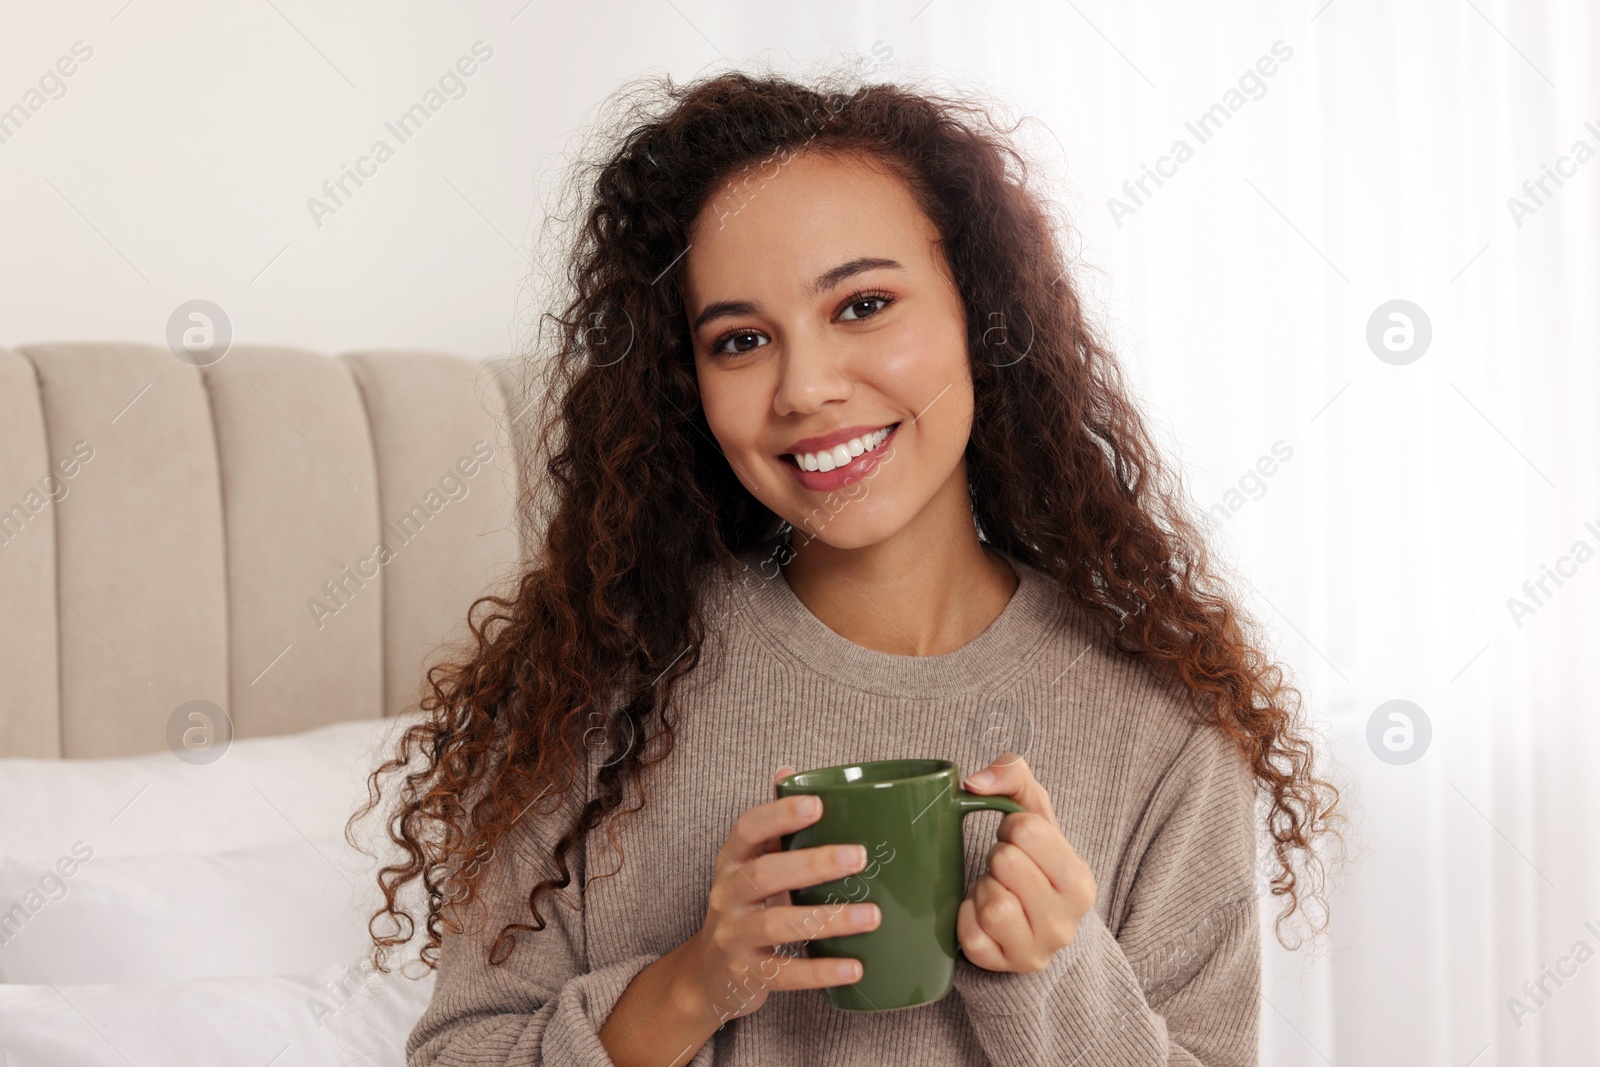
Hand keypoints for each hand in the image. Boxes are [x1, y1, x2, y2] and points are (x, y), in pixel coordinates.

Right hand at [673, 765, 881, 1026]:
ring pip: (777, 925)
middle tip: (859, 857)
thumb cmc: (744, 906)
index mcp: (732, 860)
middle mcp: (727, 895)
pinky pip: (784, 973)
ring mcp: (734, 936)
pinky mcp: (746, 975)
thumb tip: (791, 770)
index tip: (817, 804)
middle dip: (812, 865)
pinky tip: (855, 968)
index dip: (779, 814)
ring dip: (828, 920)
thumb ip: (772, 824)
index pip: (748, 829)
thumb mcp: (749, 864)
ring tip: (871, 916)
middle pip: (764, 875)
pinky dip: (820, 971)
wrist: (708, 974)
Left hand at [956, 752, 1094, 972]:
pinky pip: (969, 934)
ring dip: (982, 888)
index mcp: (1080, 881)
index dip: (1012, 828)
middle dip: (997, 857)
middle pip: (1006, 863)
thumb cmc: (1032, 860)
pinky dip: (966, 916)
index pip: (1028, 830)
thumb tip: (973, 781)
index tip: (1018, 842)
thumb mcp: (1033, 813)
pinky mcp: (1002, 967)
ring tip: (995, 890)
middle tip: (1005, 869)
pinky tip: (981, 914)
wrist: (1030, 923)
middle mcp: (1066, 923)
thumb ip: (1013, 775)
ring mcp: (1036, 951)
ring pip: (991, 903)